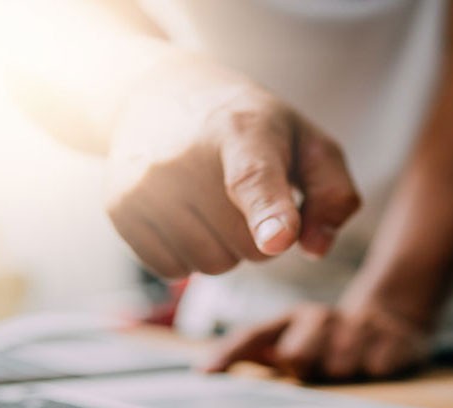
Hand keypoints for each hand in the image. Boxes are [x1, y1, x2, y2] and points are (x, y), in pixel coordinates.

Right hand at [104, 56, 360, 278]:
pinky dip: (187, 255)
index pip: (254, 179)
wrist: (153, 92)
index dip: (268, 213)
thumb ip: (332, 194)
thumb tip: (314, 249)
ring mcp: (146, 183)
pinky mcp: (119, 207)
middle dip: (260, 236)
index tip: (278, 240)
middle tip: (244, 192)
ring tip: (213, 201)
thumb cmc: (248, 126)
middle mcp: (185, 155)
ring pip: (211, 265)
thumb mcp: (305, 142)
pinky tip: (184, 216)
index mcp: (241, 130)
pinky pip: (172, 270)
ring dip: (224, 248)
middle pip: (248, 247)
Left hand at [201, 301, 431, 381]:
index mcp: (292, 318)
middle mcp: (321, 317)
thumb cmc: (329, 339)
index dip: (229, 353)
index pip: (252, 335)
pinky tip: (377, 362)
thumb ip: (251, 351)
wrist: (390, 318)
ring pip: (339, 366)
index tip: (206, 373)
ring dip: (343, 375)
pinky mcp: (393, 338)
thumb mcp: (292, 339)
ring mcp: (358, 326)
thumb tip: (205, 369)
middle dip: (306, 371)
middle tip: (320, 368)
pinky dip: (375, 371)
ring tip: (350, 365)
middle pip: (296, 357)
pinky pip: (376, 367)